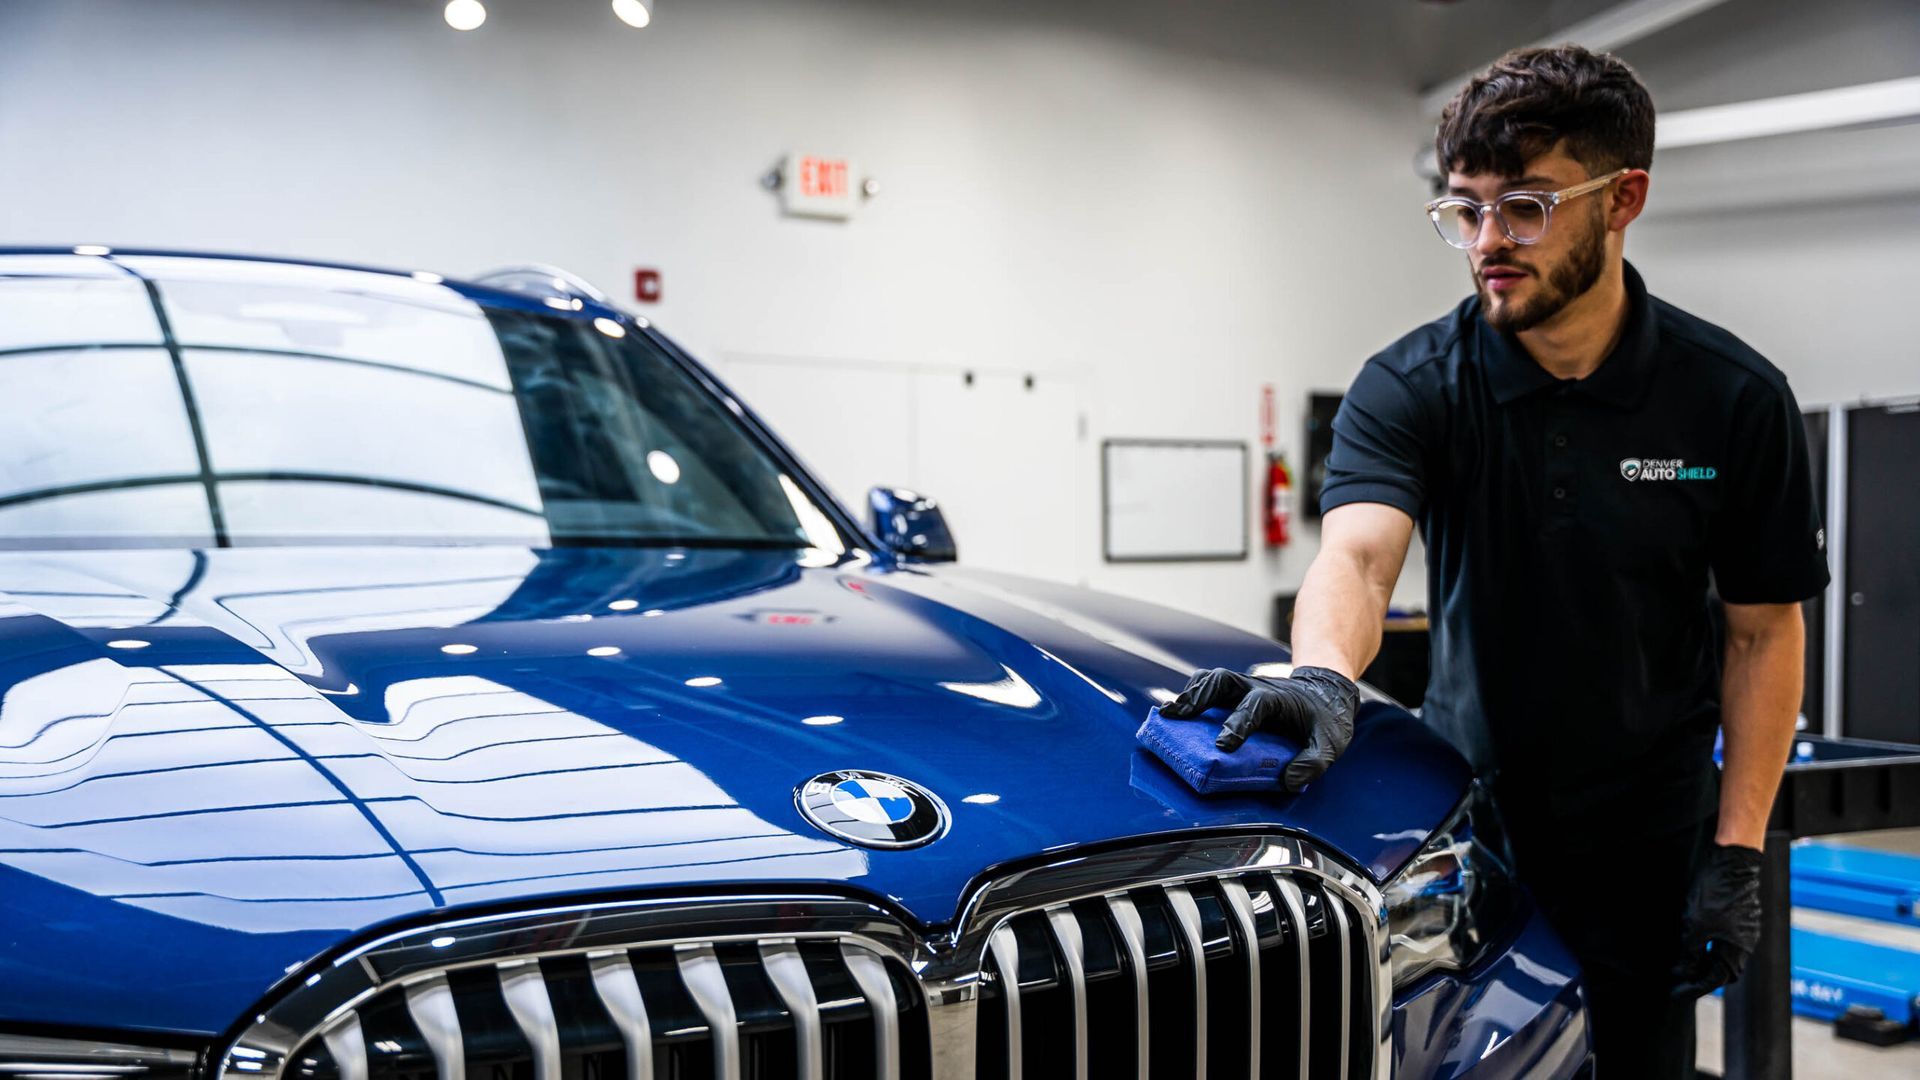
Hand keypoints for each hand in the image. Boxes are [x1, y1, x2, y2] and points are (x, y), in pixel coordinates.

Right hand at [1159, 666, 1357, 791]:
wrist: (1326, 692)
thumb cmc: (1325, 719)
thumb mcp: (1330, 744)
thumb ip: (1312, 763)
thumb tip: (1288, 781)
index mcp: (1278, 699)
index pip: (1254, 706)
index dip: (1237, 724)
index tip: (1223, 745)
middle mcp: (1255, 688)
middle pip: (1221, 680)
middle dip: (1197, 697)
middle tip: (1174, 716)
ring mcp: (1243, 688)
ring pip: (1210, 679)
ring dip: (1189, 694)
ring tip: (1167, 715)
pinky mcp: (1235, 694)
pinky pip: (1209, 687)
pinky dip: (1192, 697)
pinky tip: (1177, 715)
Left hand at [1671, 843, 1764, 998]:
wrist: (1733, 862)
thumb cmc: (1716, 894)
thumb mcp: (1695, 926)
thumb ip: (1690, 953)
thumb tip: (1683, 972)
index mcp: (1737, 951)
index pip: (1715, 979)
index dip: (1694, 988)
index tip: (1676, 994)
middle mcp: (1745, 944)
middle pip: (1722, 971)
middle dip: (1700, 977)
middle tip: (1679, 980)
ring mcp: (1745, 930)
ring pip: (1723, 955)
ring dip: (1704, 961)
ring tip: (1683, 963)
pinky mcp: (1740, 917)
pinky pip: (1724, 940)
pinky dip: (1709, 946)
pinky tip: (1694, 942)